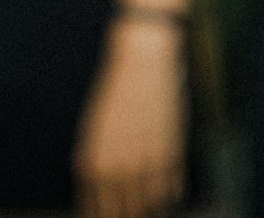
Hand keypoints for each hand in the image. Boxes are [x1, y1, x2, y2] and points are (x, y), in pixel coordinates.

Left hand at [75, 17, 186, 217]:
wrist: (141, 62)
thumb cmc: (115, 94)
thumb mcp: (94, 132)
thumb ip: (95, 169)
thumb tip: (99, 199)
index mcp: (92, 166)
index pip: (96, 212)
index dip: (105, 216)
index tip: (113, 213)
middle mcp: (116, 171)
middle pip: (124, 215)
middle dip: (127, 215)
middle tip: (133, 209)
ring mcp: (145, 165)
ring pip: (150, 208)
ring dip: (150, 207)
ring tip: (151, 203)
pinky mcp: (171, 155)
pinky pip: (171, 192)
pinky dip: (169, 193)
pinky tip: (167, 187)